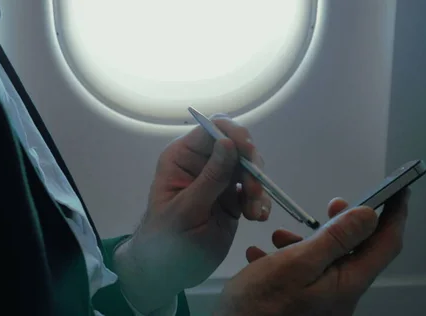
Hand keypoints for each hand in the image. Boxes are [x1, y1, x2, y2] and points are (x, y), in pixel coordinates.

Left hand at [114, 114, 269, 312]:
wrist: (166, 272)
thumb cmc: (165, 240)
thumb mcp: (186, 210)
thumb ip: (209, 178)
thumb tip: (228, 141)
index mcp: (182, 157)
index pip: (212, 129)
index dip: (234, 134)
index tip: (249, 153)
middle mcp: (202, 164)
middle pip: (237, 146)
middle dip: (251, 166)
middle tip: (254, 192)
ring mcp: (219, 182)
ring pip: (249, 169)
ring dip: (258, 188)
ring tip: (254, 213)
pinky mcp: (232, 201)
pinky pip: (253, 192)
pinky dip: (260, 202)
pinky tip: (257, 218)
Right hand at [214, 189, 410, 315]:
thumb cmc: (258, 308)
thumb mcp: (296, 264)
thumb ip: (334, 239)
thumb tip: (368, 215)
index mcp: (346, 284)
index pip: (385, 245)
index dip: (394, 215)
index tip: (397, 192)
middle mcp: (340, 295)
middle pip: (356, 251)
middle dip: (342, 225)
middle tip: (332, 205)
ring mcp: (323, 302)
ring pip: (326, 261)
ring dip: (306, 242)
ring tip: (278, 236)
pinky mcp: (303, 305)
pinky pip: (305, 274)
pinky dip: (287, 259)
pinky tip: (263, 257)